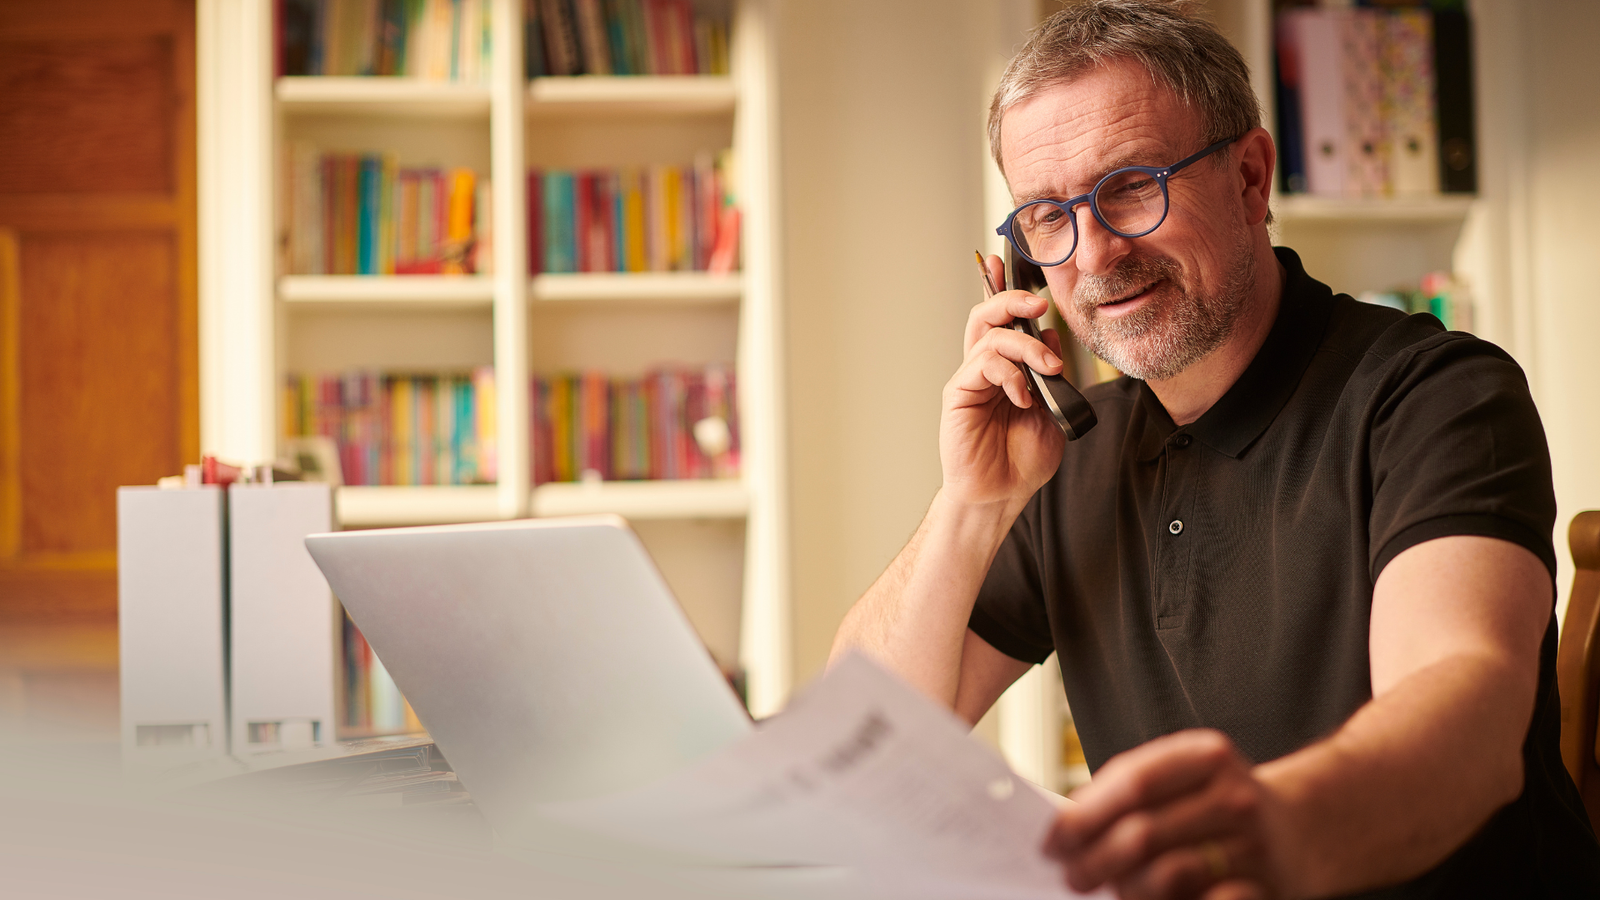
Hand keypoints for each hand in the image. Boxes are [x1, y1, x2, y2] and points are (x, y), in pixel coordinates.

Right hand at [939, 255, 1067, 508]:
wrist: (1001, 494)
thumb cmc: (1022, 459)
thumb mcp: (1052, 409)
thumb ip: (1051, 374)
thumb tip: (1051, 338)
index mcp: (1006, 369)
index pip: (1002, 321)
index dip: (1002, 290)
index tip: (1006, 264)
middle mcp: (984, 369)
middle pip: (987, 316)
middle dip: (1011, 299)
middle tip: (1038, 304)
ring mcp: (970, 380)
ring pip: (990, 336)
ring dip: (1026, 346)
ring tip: (1048, 369)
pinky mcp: (959, 394)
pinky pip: (983, 365)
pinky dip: (1011, 375)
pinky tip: (1024, 398)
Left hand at [1043, 730, 1289, 899]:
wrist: (1304, 827)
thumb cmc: (1220, 802)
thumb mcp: (1185, 776)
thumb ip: (1132, 792)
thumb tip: (1067, 830)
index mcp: (1206, 756)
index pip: (1131, 783)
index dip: (1083, 816)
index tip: (1052, 841)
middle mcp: (1234, 795)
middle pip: (1142, 833)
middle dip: (1094, 861)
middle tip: (1072, 876)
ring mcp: (1254, 844)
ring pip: (1168, 875)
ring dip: (1127, 889)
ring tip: (1112, 890)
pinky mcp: (1266, 887)